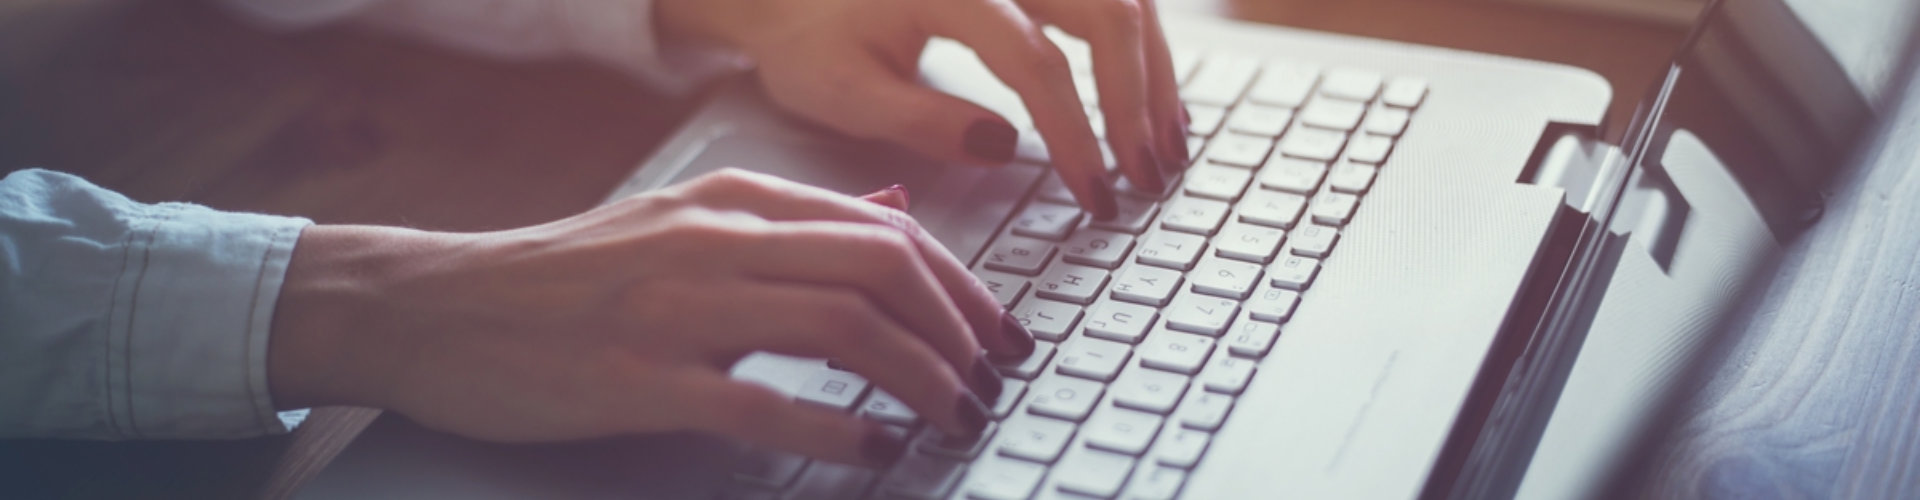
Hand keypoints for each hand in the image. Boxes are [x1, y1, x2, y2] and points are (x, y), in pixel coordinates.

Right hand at [268, 170, 1036, 466]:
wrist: (438, 305)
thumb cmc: (565, 276)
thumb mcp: (682, 223)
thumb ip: (789, 223)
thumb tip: (889, 216)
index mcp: (733, 202)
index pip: (886, 231)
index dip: (961, 288)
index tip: (997, 336)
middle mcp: (717, 243)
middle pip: (883, 271)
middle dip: (959, 331)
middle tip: (990, 382)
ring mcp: (679, 309)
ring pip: (843, 327)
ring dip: (920, 378)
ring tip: (952, 417)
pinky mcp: (642, 380)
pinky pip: (765, 401)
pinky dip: (839, 428)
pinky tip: (876, 449)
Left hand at [657, 0, 1190, 218]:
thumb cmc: (810, 37)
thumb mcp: (840, 91)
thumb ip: (919, 120)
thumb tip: (1004, 146)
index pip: (1035, 59)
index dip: (1075, 131)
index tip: (1093, 192)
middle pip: (1106, 11)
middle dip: (1136, 100)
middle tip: (1146, 178)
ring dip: (1155, 72)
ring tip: (1166, 149)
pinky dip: (1142, 48)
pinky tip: (1152, 102)